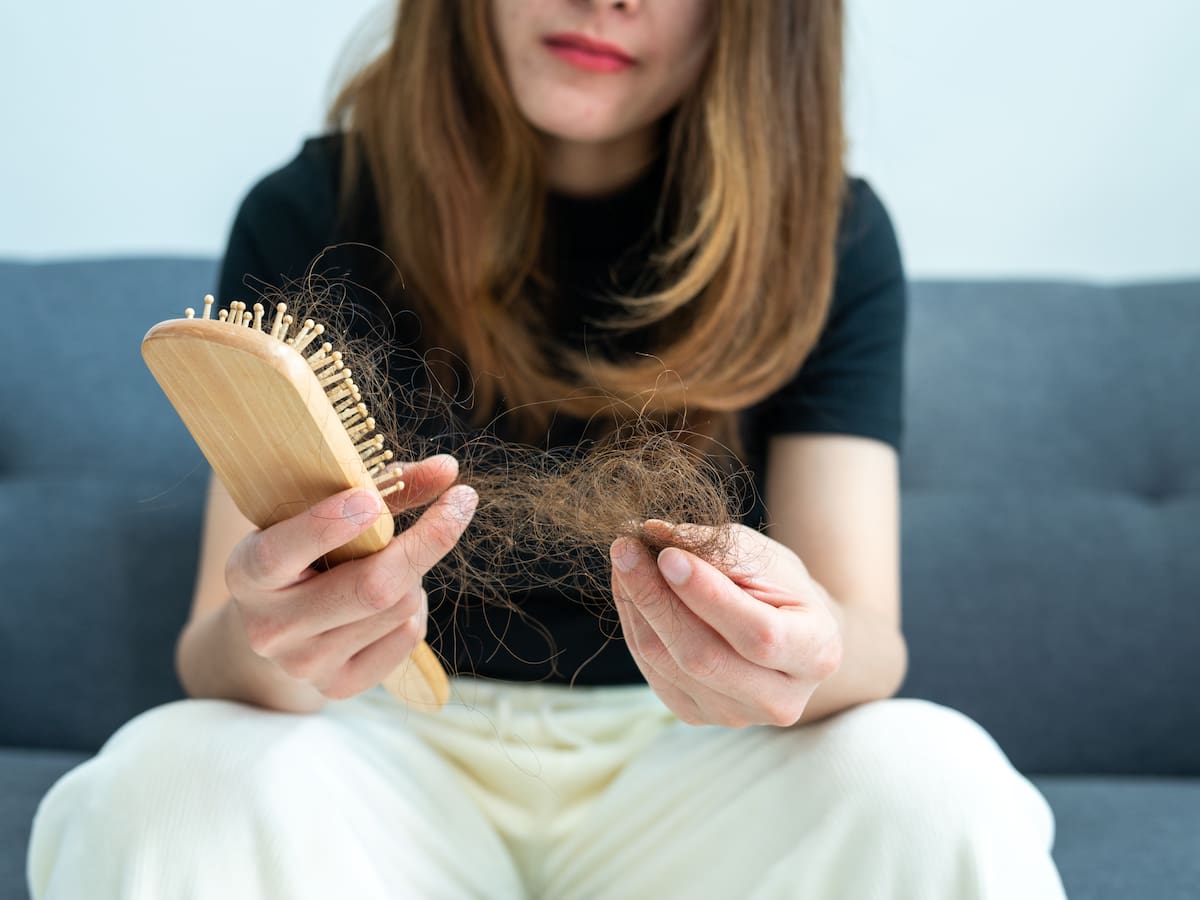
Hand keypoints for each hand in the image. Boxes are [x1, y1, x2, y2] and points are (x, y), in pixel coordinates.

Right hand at [225, 454, 474, 700]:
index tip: (372, 499)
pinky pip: (407, 636)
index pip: (280, 554)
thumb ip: (381, 487)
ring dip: (414, 573)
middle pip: (369, 588)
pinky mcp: (339, 686)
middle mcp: (270, 627)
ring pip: (398, 607)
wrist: (274, 623)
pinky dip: (414, 606)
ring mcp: (304, 665)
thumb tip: (448, 469)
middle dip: (424, 541)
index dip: (326, 526)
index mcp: (248, 574)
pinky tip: (390, 599)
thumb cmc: (303, 550)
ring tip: (392, 562)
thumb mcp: (321, 511)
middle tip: (461, 500)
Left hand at [610, 521, 843, 726]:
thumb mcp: (764, 558)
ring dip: (636, 606)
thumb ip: (717, 549)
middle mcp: (780, 700)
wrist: (788, 634)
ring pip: (668, 664)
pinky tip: (630, 590)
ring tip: (625, 560)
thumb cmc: (781, 588)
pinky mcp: (696, 715)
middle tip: (626, 549)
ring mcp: (735, 715)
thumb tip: (656, 535)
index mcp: (816, 654)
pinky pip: (651, 671)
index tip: (667, 555)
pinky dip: (635, 625)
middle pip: (703, 657)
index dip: (708, 596)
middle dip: (656, 598)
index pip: (758, 634)